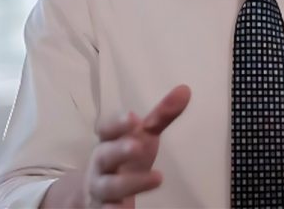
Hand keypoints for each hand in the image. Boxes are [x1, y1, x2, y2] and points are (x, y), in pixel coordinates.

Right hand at [85, 84, 190, 207]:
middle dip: (120, 150)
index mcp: (109, 141)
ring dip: (131, 182)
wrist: (97, 193)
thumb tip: (185, 89)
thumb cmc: (126, 157)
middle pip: (106, 155)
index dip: (117, 123)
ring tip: (158, 178)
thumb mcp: (143, 136)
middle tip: (138, 146)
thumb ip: (161, 116)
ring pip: (110, 186)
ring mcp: (101, 188)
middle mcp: (101, 163)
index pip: (106, 129)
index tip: (134, 117)